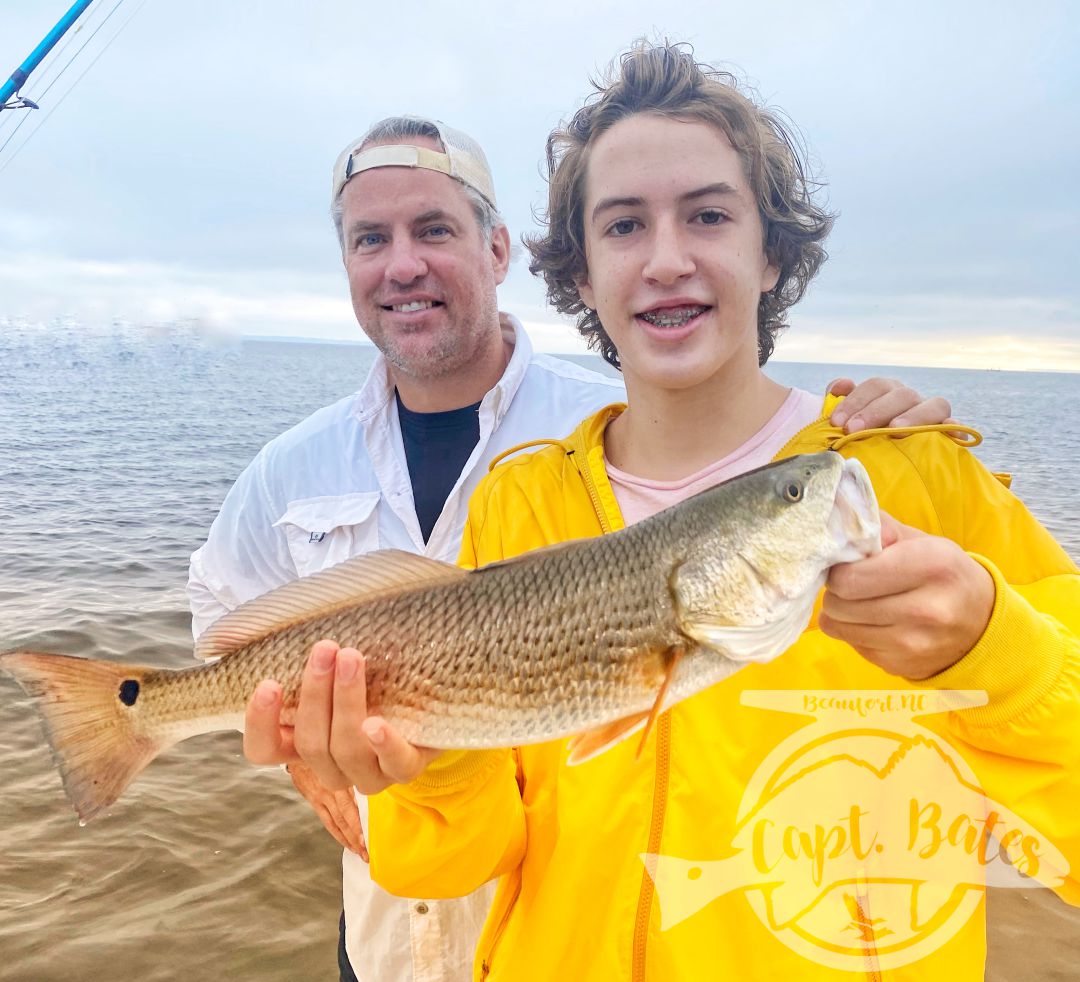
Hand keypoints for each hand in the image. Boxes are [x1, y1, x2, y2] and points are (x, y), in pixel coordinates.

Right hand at [243, 639, 439, 794]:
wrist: (430, 704)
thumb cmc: (373, 682)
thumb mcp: (337, 673)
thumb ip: (316, 664)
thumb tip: (289, 621)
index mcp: (305, 746)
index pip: (265, 750)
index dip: (261, 723)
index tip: (268, 683)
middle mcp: (332, 767)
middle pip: (310, 743)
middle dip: (315, 693)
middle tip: (324, 648)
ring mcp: (369, 773)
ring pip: (346, 749)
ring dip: (346, 701)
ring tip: (352, 658)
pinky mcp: (406, 769)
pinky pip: (393, 763)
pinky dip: (383, 743)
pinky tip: (376, 724)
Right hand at [287, 759, 368, 859]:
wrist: (296, 749)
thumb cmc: (326, 750)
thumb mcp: (340, 755)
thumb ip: (355, 769)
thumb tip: (377, 779)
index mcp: (339, 778)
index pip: (350, 806)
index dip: (359, 824)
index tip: (370, 837)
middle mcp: (329, 790)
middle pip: (345, 817)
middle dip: (357, 836)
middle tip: (368, 851)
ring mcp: (321, 798)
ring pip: (337, 822)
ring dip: (349, 839)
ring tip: (359, 852)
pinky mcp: (314, 802)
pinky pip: (327, 821)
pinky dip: (337, 834)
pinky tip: (346, 842)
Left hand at [819, 513, 995, 679]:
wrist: (983, 624)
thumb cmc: (942, 574)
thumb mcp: (921, 541)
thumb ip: (879, 528)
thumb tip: (841, 521)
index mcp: (931, 566)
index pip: (849, 576)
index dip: (838, 569)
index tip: (846, 565)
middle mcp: (926, 609)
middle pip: (839, 604)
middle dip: (837, 592)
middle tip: (852, 584)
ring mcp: (914, 644)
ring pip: (839, 627)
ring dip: (841, 614)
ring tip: (862, 602)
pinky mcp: (902, 666)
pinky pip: (852, 646)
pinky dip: (855, 633)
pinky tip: (876, 623)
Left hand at [828, 377, 955, 434]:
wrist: (875, 461)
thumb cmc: (858, 438)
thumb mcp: (845, 420)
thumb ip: (837, 399)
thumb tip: (842, 385)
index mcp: (886, 392)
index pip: (875, 387)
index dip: (855, 401)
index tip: (836, 422)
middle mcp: (909, 399)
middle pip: (901, 395)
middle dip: (875, 412)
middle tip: (853, 429)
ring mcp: (930, 414)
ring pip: (933, 404)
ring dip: (914, 416)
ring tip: (895, 429)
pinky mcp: (946, 432)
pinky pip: (953, 426)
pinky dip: (953, 426)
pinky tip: (950, 432)